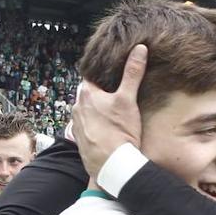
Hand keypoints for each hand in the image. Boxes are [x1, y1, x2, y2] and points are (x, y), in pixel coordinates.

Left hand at [73, 43, 145, 179]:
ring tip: (114, 113)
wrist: (112, 165)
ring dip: (98, 111)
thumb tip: (139, 48)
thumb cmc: (119, 132)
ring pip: (87, 110)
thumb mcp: (128, 99)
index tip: (113, 76)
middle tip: (117, 95)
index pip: (91, 76)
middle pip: (89, 94)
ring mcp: (77, 125)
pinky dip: (96, 126)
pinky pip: (87, 126)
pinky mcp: (80, 140)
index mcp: (86, 93)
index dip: (103, 75)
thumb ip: (133, 73)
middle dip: (101, 94)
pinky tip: (108, 130)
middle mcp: (77, 107)